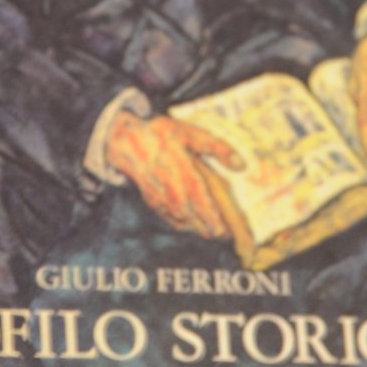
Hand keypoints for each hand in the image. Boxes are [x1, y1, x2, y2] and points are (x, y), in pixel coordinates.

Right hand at [104, 112, 242, 239]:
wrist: (125, 138)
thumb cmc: (162, 133)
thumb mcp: (189, 132)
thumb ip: (216, 146)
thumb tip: (241, 165)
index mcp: (177, 160)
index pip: (195, 188)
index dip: (208, 209)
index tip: (221, 224)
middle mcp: (165, 177)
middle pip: (186, 206)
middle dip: (202, 222)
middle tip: (220, 234)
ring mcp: (155, 188)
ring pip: (174, 213)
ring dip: (191, 225)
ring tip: (208, 233)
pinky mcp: (148, 195)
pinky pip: (163, 213)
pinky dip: (176, 223)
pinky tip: (188, 227)